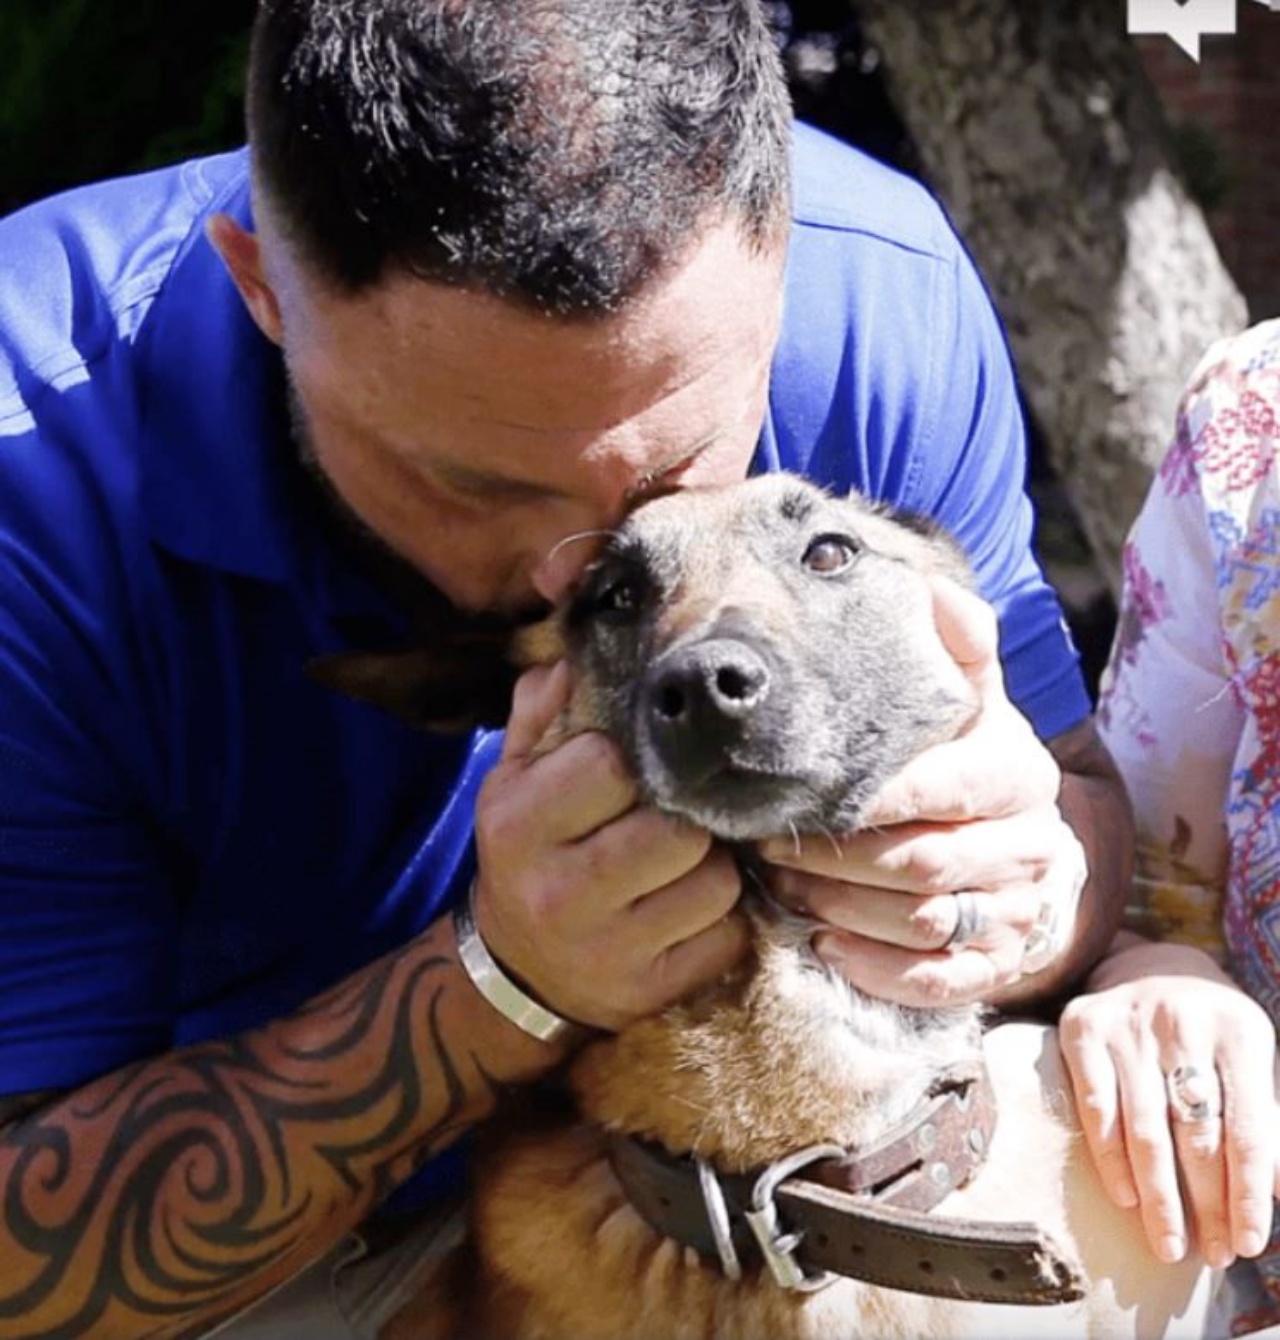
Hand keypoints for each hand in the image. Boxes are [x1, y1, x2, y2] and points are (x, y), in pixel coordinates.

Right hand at [471, 661, 747, 1032]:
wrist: (518, 972)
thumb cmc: (530, 855)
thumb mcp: (514, 781)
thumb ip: (541, 713)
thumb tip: (577, 651)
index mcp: (520, 826)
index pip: (609, 766)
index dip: (634, 761)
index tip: (631, 771)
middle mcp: (559, 892)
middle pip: (676, 830)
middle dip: (686, 819)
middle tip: (673, 818)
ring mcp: (608, 950)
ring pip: (714, 882)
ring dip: (713, 868)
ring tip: (685, 864)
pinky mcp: (650, 991)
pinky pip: (727, 936)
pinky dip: (723, 920)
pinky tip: (691, 909)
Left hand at [759, 575, 1085, 1006]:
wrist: (1022, 847)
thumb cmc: (968, 760)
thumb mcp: (969, 699)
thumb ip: (956, 648)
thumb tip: (934, 592)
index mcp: (1018, 774)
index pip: (939, 787)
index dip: (865, 797)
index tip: (797, 791)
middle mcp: (1030, 846)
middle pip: (920, 863)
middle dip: (832, 857)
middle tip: (765, 844)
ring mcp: (1017, 912)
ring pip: (921, 923)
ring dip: (840, 908)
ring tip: (779, 887)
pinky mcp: (998, 965)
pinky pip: (937, 980)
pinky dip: (875, 967)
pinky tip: (824, 942)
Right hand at [1059, 938, 1279, 1267]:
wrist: (1149, 967)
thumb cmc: (1211, 1036)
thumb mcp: (1250, 1063)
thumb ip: (1264, 1123)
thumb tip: (1275, 1195)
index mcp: (1239, 1030)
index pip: (1249, 1127)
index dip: (1250, 1193)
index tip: (1251, 1244)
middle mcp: (1183, 1020)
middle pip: (1196, 1132)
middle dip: (1206, 1204)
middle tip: (1211, 1255)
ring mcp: (1128, 1023)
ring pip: (1144, 1127)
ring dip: (1158, 1196)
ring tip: (1167, 1245)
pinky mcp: (1082, 1026)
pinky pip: (1096, 1106)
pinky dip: (1110, 1159)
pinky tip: (1125, 1198)